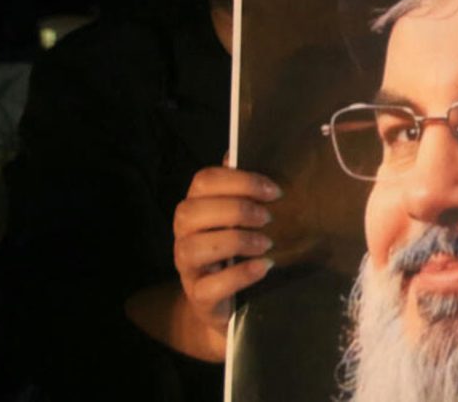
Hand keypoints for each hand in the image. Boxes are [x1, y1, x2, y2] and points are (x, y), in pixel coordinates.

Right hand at [172, 165, 281, 357]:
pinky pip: (210, 286)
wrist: (229, 305)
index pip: (203, 181)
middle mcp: (184, 235)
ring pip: (194, 247)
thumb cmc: (236, 252)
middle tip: (268, 216)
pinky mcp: (199, 297)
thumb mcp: (239, 219)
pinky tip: (263, 267)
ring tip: (266, 243)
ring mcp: (187, 267)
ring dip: (235, 240)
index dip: (239, 181)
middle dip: (234, 209)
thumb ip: (238, 189)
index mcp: (195, 208)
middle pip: (191, 211)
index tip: (273, 191)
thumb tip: (238, 151)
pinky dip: (240, 274)